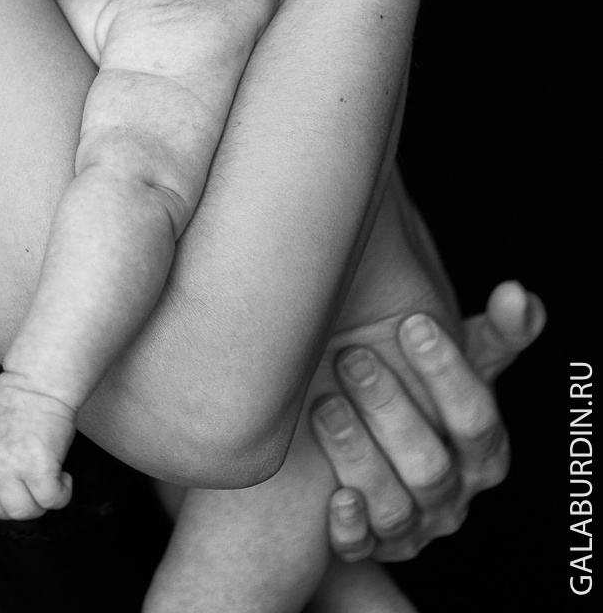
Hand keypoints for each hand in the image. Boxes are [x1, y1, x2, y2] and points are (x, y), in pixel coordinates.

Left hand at [0, 372, 74, 521]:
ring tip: (46, 482)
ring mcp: (8, 465)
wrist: (39, 380)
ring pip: (21, 511)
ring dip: (38, 503)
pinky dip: (61, 495)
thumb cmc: (15, 402)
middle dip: (13, 504)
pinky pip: (50, 501)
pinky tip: (64, 478)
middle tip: (28, 486)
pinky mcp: (38, 466)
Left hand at [313, 281, 545, 561]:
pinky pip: (361, 548)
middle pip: (429, 465)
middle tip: (351, 355)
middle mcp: (452, 494)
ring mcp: (413, 525)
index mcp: (484, 451)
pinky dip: (349, 526)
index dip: (447, 373)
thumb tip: (518, 294)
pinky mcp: (370, 545)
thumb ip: (498, 332)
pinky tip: (334, 495)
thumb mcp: (466, 361)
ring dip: (359, 455)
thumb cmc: (426, 389)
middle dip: (389, 408)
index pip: (476, 419)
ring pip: (394, 506)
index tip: (412, 322)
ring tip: (324, 404)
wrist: (381, 437)